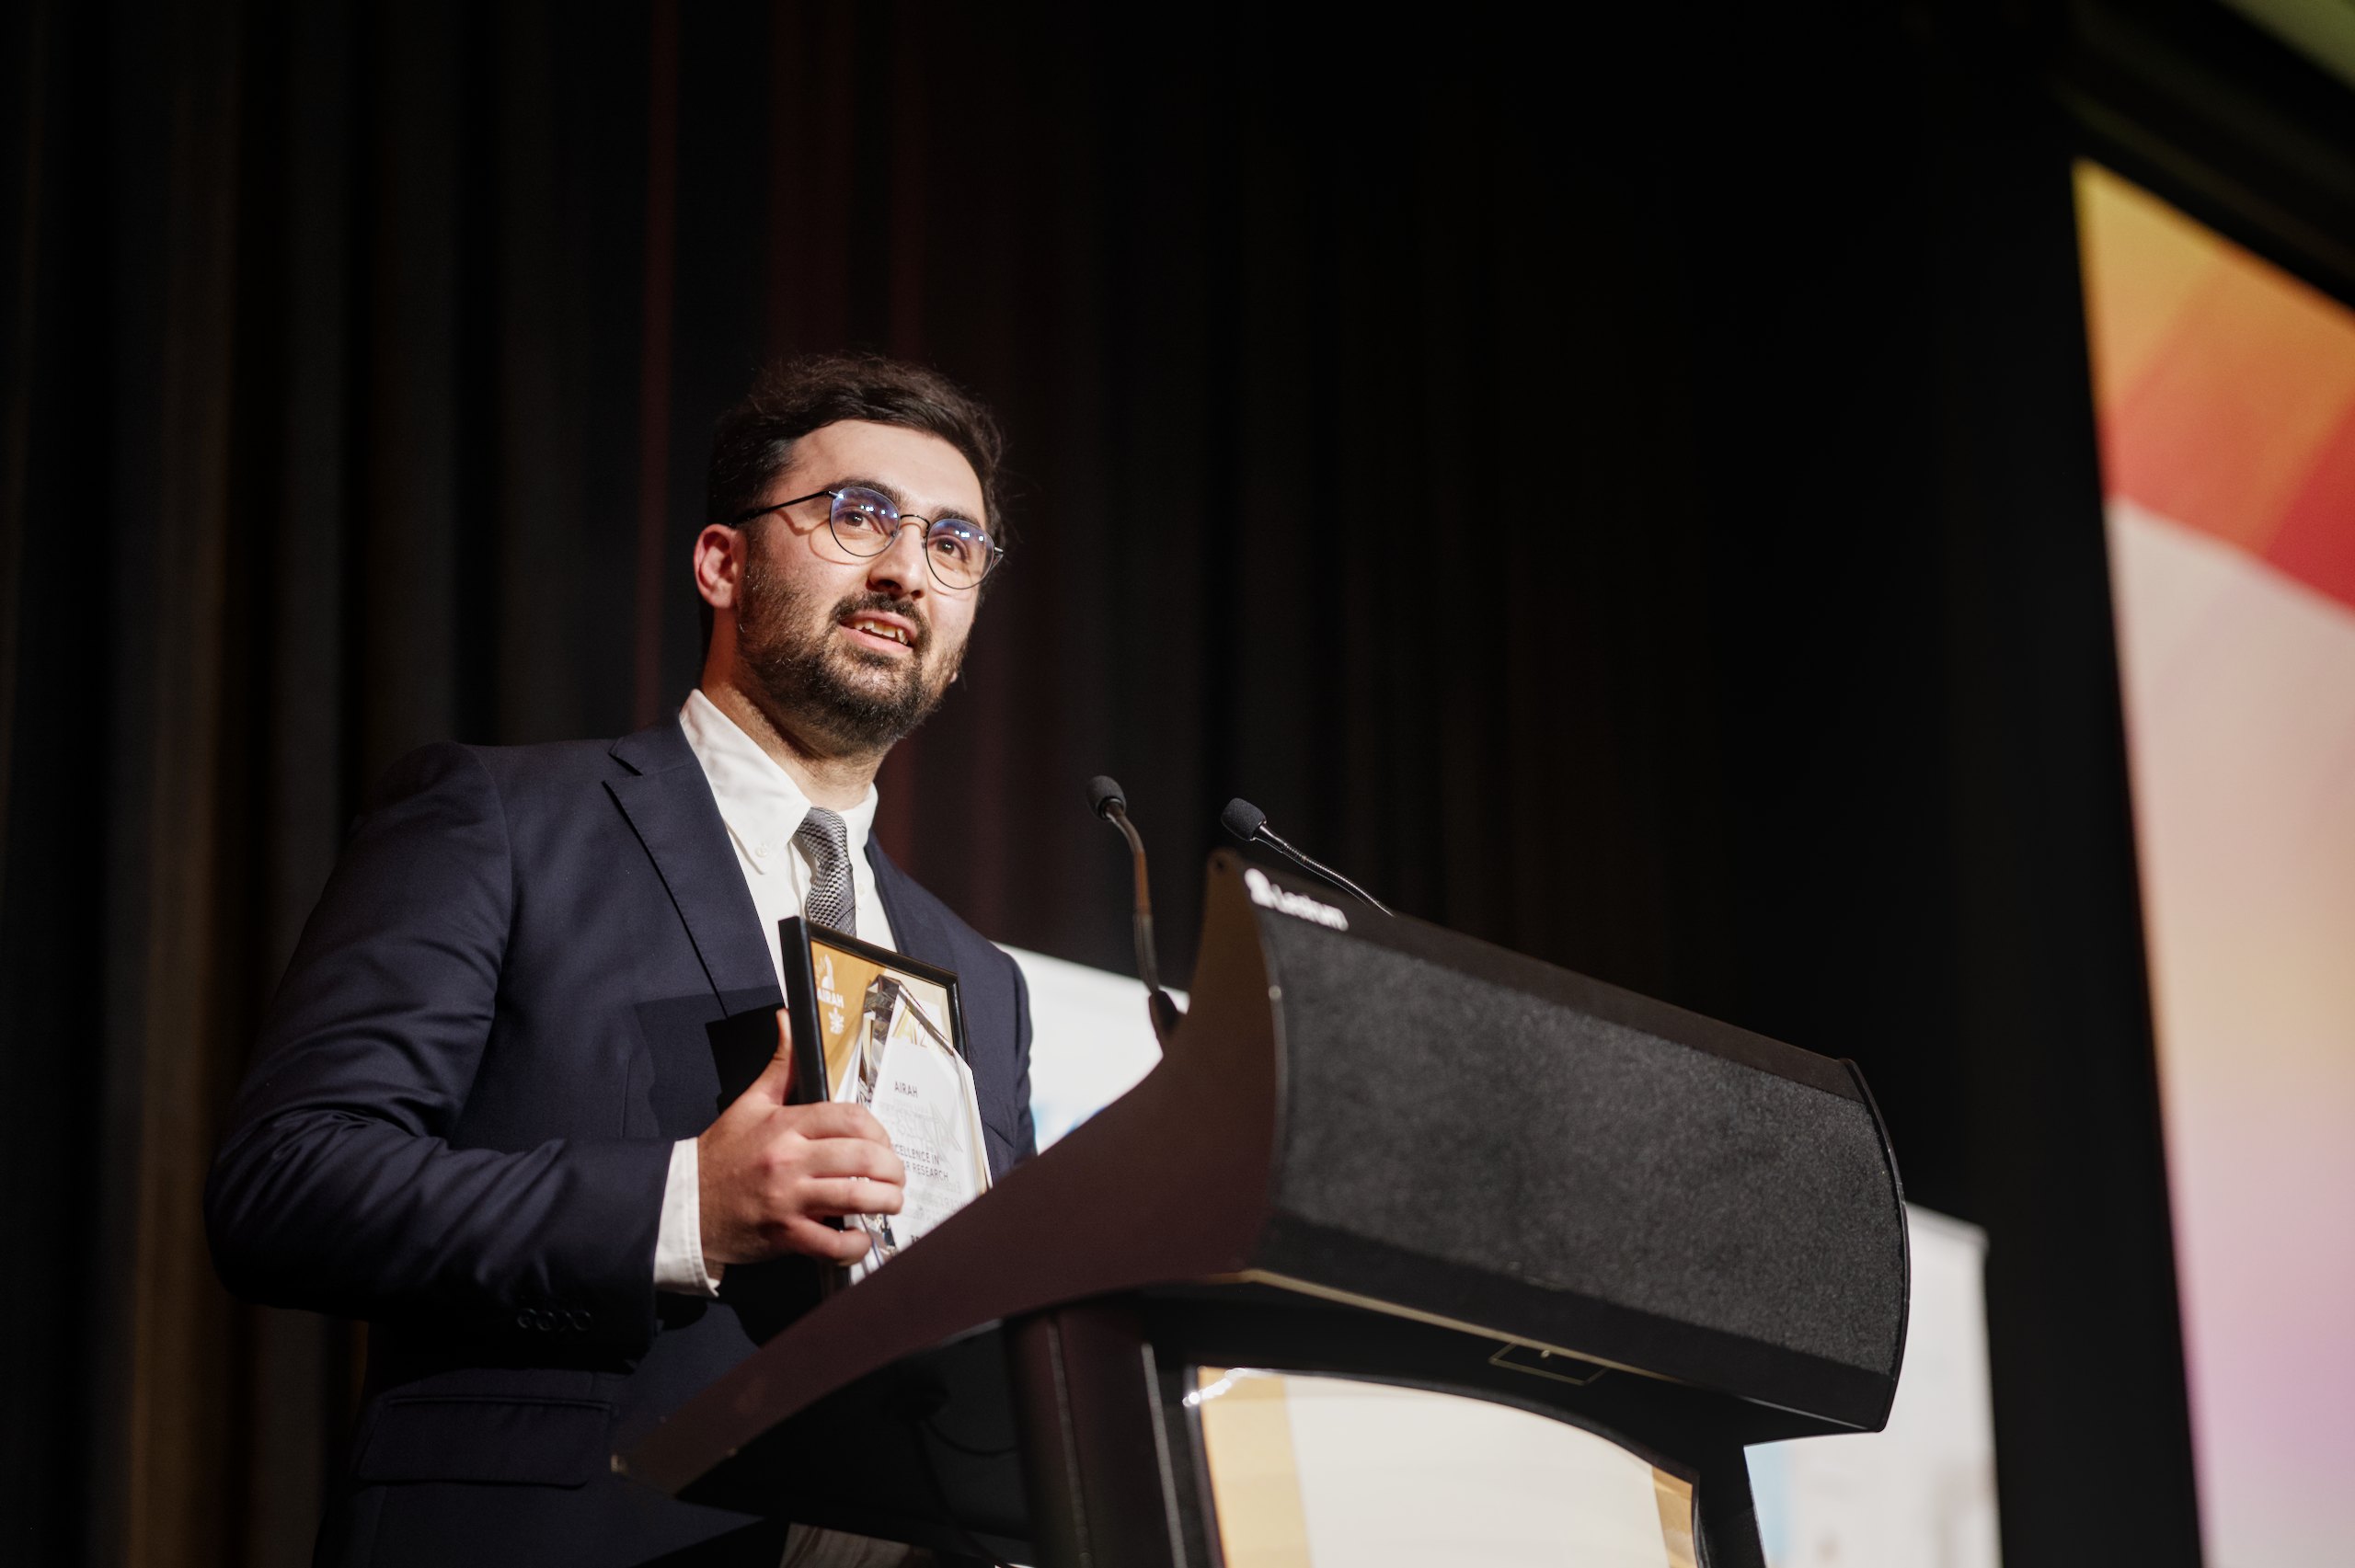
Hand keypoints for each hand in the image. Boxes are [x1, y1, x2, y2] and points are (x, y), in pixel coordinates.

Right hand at [698, 1009, 905, 1265]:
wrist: (683, 1204)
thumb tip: (788, 1019)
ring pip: (855, 1197)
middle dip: (891, 1168)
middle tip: (895, 1176)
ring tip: (889, 1202)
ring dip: (884, 1202)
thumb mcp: (750, 1103)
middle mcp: (790, 1160)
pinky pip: (832, 1242)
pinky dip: (855, 1244)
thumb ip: (780, 1065)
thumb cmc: (721, 1154)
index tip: (883, 1143)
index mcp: (786, 1125)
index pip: (850, 1118)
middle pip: (862, 1157)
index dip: (878, 1131)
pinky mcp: (784, 1235)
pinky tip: (860, 1238)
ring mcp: (788, 1199)